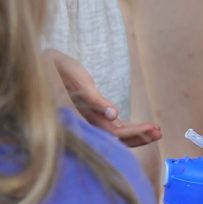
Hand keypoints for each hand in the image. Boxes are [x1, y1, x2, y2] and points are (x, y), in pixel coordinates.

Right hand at [46, 50, 161, 148]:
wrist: (42, 65)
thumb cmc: (59, 69)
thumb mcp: (78, 80)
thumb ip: (94, 99)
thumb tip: (113, 115)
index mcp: (84, 117)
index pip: (114, 133)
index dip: (134, 133)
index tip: (152, 129)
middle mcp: (88, 122)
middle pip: (117, 138)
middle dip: (140, 136)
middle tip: (160, 132)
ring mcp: (90, 119)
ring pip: (116, 134)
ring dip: (136, 133)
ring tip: (156, 130)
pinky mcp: (92, 113)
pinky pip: (112, 126)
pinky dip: (128, 127)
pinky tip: (141, 127)